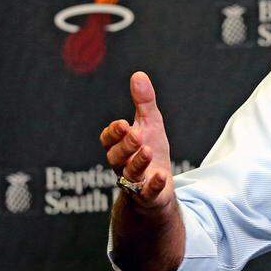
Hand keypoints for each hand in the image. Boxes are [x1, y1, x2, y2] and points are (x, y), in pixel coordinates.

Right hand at [100, 71, 174, 211]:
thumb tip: (138, 74)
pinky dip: (152, 184)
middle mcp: (122, 165)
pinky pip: (147, 192)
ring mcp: (134, 183)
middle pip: (117, 156)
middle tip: (136, 134)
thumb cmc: (151, 152)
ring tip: (148, 150)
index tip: (123, 124)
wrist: (159, 188)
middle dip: (125, 145)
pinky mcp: (148, 196)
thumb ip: (144, 102)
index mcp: (119, 147)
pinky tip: (161, 176)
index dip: (113, 133)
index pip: (109, 140)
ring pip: (130, 174)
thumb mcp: (150, 124)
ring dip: (138, 162)